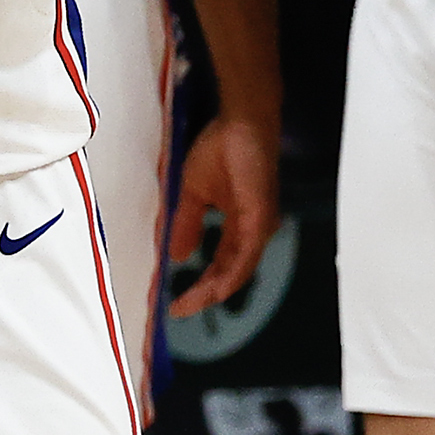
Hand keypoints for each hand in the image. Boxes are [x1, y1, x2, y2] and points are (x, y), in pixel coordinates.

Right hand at [166, 112, 280, 317]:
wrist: (240, 123)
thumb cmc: (221, 150)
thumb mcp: (194, 192)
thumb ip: (187, 224)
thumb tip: (175, 256)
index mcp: (238, 227)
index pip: (220, 265)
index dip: (200, 286)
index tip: (175, 303)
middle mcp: (251, 233)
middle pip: (230, 274)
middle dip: (203, 295)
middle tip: (178, 311)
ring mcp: (258, 227)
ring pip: (239, 270)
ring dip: (215, 290)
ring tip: (190, 304)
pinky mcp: (260, 217)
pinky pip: (246, 254)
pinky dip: (231, 274)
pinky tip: (215, 287)